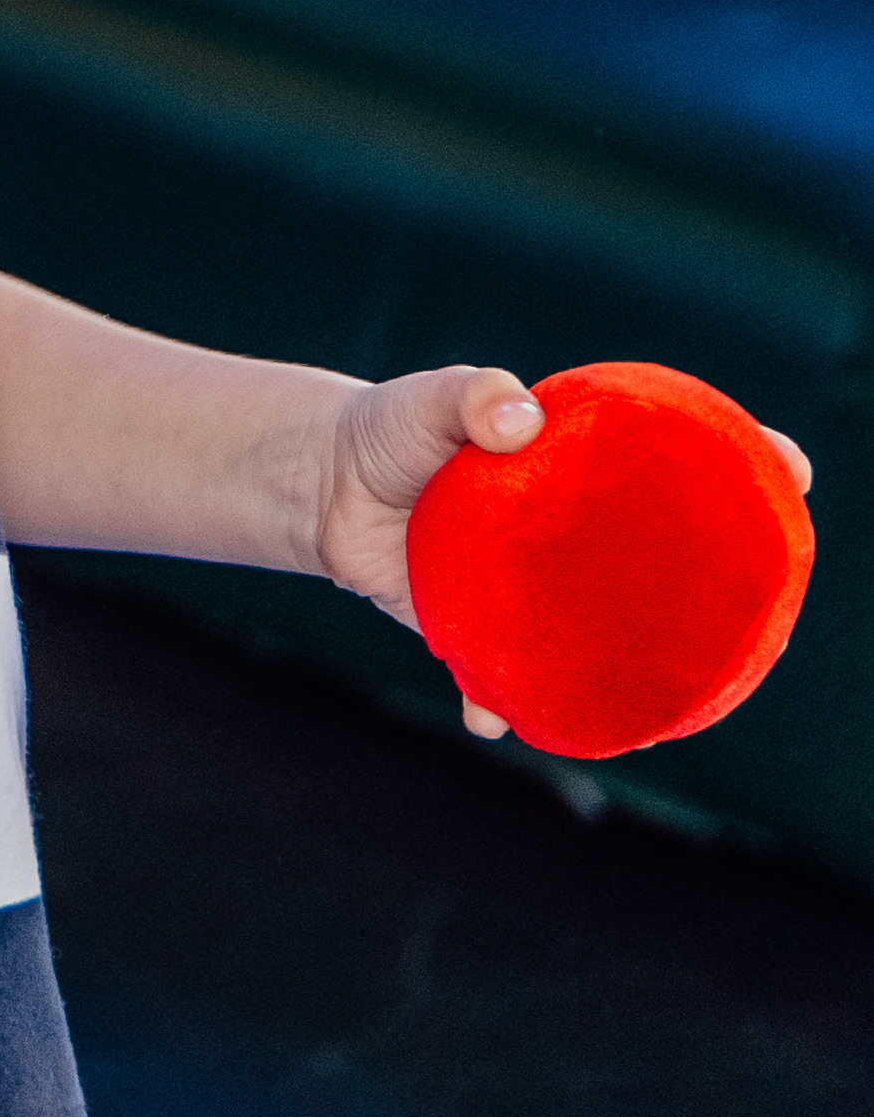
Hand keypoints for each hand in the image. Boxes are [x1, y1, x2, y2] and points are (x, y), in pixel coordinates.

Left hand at [313, 365, 814, 736]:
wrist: (323, 487)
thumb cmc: (392, 430)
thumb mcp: (429, 400)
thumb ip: (471, 397)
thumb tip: (519, 419)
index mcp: (583, 473)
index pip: (682, 466)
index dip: (747, 467)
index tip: (792, 469)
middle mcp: (574, 541)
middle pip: (667, 570)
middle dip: (724, 593)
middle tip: (766, 610)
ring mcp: (536, 594)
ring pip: (602, 646)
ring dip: (634, 680)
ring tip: (658, 713)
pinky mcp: (484, 634)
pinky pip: (504, 684)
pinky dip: (501, 707)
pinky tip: (490, 719)